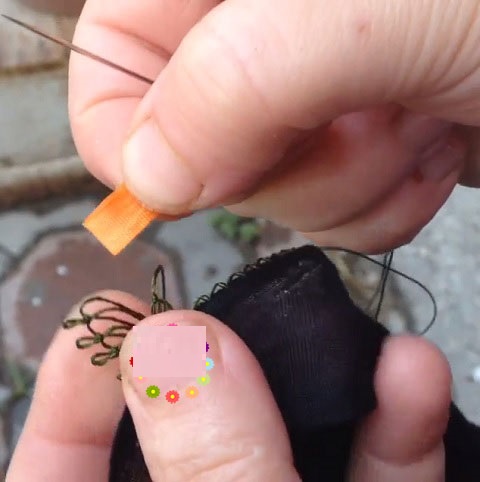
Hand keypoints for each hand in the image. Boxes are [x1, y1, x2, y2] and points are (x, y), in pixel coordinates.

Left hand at [6, 292, 450, 480]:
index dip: (76, 388)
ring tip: (351, 326)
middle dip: (220, 365)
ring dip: (332, 382)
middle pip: (192, 435)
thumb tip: (177, 346)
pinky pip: (374, 478)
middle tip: (234, 309)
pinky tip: (410, 378)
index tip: (113, 311)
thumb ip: (209, 477)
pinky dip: (398, 434)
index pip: (63, 469)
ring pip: (296, 442)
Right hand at [69, 0, 479, 252]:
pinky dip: (380, 203)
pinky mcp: (355, 147)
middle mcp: (252, 35)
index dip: (130, 141)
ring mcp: (306, 99)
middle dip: (279, 162)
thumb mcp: (370, 11)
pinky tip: (432, 145)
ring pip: (268, 192)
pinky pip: (329, 213)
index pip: (108, 66)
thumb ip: (234, 84)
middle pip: (192, 148)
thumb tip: (145, 178)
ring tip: (414, 118)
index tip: (188, 182)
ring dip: (343, 183)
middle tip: (361, 116)